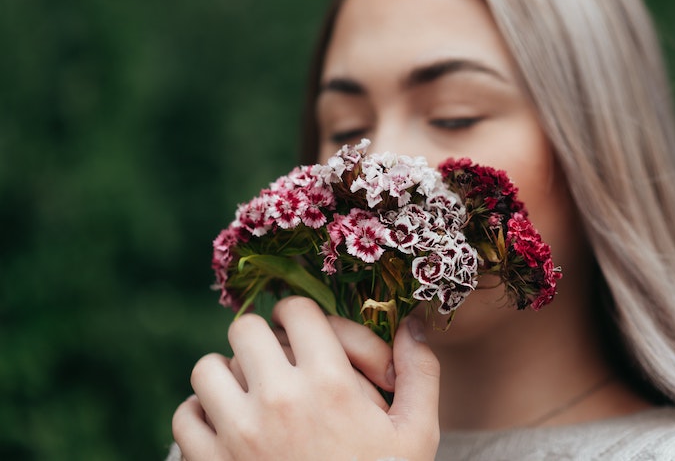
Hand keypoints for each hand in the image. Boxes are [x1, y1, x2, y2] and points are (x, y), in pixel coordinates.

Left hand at [171, 297, 439, 459]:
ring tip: (253, 394)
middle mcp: (279, 400)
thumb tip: (413, 322)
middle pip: (245, 329)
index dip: (302, 316)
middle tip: (281, 362)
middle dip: (264, 339)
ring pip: (208, 368)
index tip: (307, 335)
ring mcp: (237, 434)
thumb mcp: (416, 433)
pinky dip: (202, 416)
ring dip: (228, 375)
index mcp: (330, 384)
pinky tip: (228, 427)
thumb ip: (419, 371)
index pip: (296, 310)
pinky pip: (185, 415)